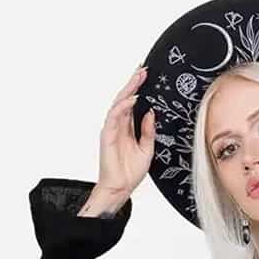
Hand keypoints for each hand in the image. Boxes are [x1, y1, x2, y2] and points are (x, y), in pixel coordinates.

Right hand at [96, 65, 155, 202]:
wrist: (121, 188)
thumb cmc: (130, 172)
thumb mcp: (147, 148)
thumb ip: (148, 130)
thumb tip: (151, 113)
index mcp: (128, 127)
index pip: (132, 103)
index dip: (138, 88)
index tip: (147, 76)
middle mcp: (119, 125)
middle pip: (125, 98)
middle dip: (134, 83)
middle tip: (143, 70)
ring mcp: (112, 129)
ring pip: (119, 103)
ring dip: (128, 89)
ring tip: (138, 78)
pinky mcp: (108, 135)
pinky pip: (114, 116)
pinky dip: (123, 106)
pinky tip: (132, 99)